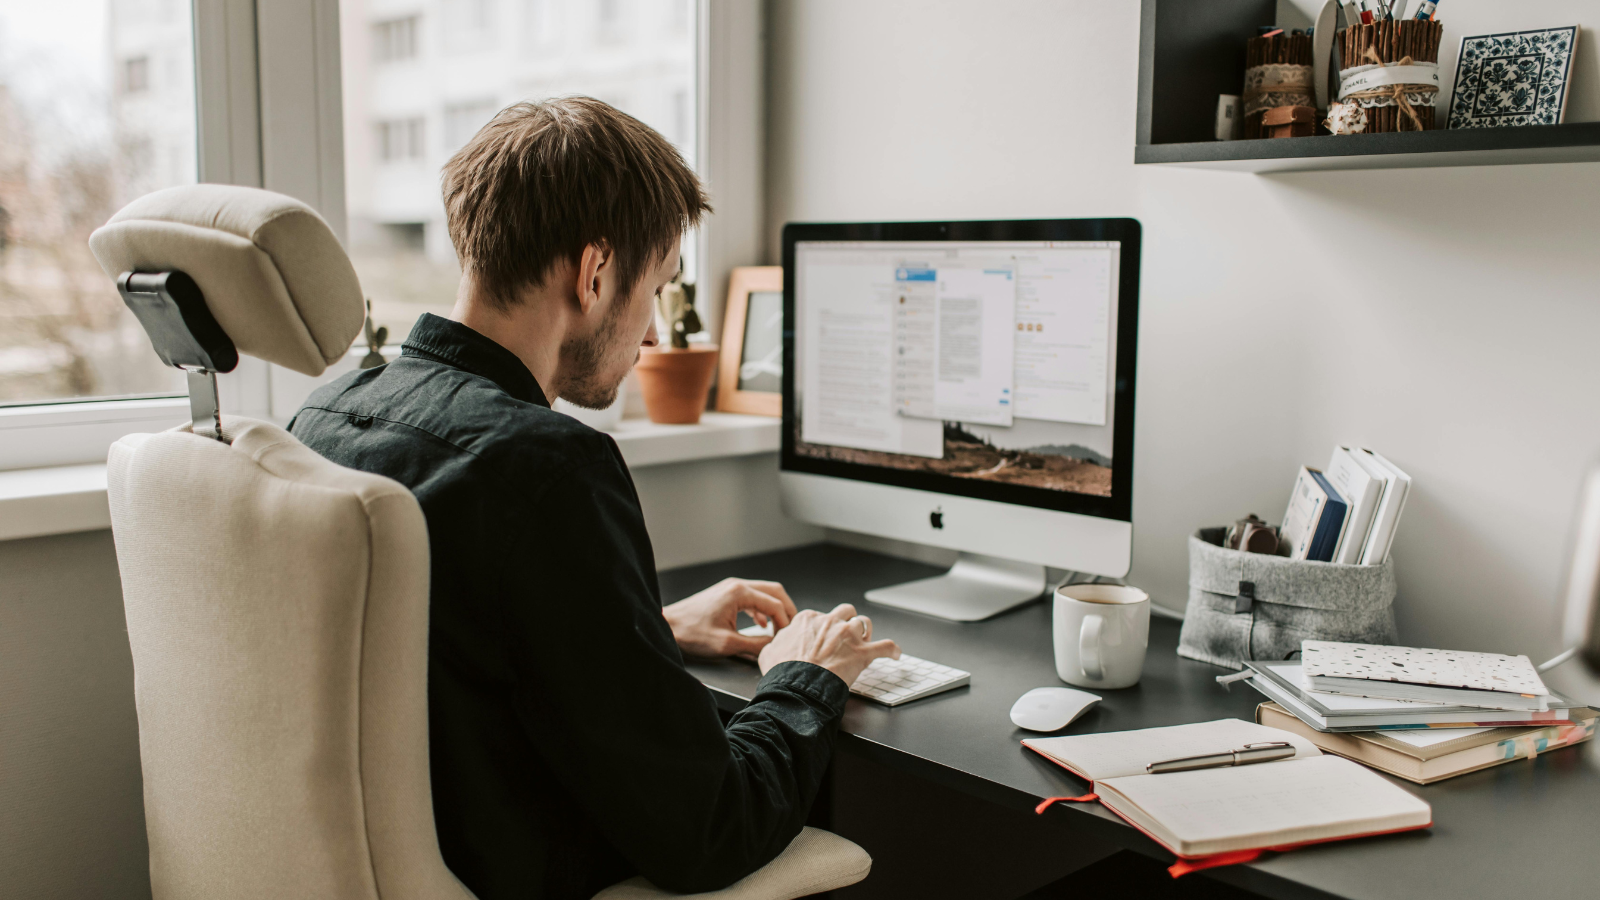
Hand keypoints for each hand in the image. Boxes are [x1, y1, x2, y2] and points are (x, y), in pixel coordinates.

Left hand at [663, 577, 797, 658]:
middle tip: (792, 629)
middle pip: (774, 591)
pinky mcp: (725, 595)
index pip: (775, 604)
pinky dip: (762, 609)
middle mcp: (736, 585)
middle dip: (786, 610)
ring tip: (779, 628)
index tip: (787, 638)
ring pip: (764, 593)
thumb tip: (774, 646)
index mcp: (739, 592)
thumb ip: (755, 644)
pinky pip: (752, 598)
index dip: (785, 622)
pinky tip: (761, 624)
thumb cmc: (692, 634)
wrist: (668, 627)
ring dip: (774, 609)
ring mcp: (730, 588)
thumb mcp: (727, 644)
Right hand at [758, 603, 899, 686]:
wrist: (796, 687)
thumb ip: (776, 643)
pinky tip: (895, 654)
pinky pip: (886, 647)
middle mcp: (830, 622)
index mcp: (808, 620)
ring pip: (865, 623)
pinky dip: (892, 650)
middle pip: (845, 611)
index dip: (823, 627)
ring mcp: (848, 636)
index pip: (819, 616)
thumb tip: (776, 644)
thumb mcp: (769, 652)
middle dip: (846, 621)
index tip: (823, 637)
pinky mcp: (863, 653)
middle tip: (845, 634)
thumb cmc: (782, 672)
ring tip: (866, 640)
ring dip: (866, 631)